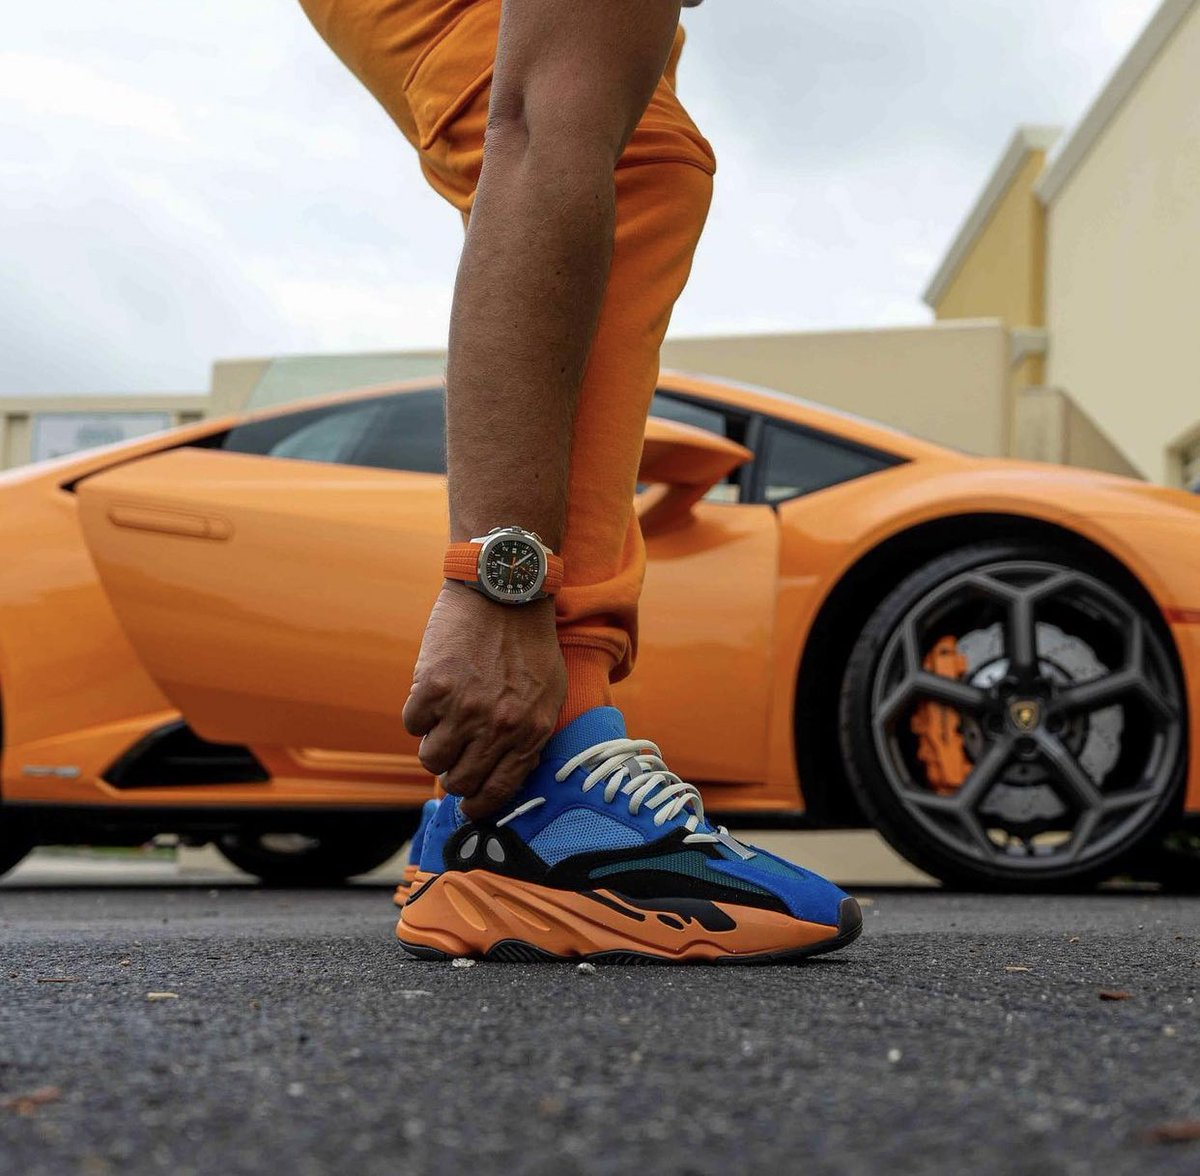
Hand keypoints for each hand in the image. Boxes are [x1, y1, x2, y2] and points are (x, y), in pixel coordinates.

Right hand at [403, 582, 565, 818]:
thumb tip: (506, 775)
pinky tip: (432, 692)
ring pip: (430, 757)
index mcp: (530, 732)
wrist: (505, 590)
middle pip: (459, 780)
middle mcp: (498, 726)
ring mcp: (464, 707)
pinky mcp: (432, 686)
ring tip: (444, 719)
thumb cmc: (530, 642)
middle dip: (454, 771)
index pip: (498, 792)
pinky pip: (412, 723)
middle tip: (454, 752)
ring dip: (433, 743)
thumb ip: (530, 736)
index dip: (479, 806)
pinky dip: (417, 713)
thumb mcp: (549, 693)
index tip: (469, 806)